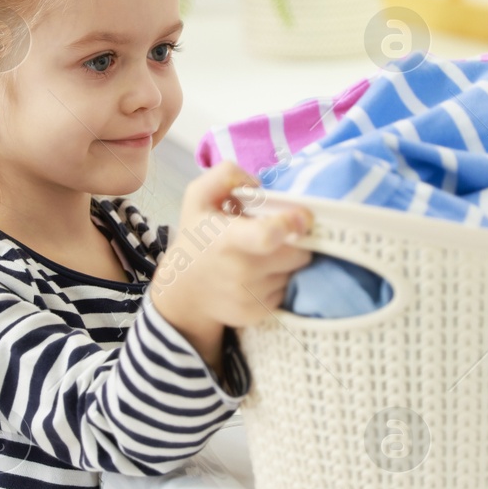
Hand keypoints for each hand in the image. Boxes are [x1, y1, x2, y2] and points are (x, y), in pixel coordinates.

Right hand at [150, 162, 313, 367]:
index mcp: (227, 239)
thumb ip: (226, 175)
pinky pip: (286, 290)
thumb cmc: (197, 236)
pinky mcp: (258, 313)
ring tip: (262, 255)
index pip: (267, 236)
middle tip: (278, 235)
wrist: (184, 290)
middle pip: (297, 254)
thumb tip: (258, 183)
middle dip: (295, 242)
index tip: (303, 218)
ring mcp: (250, 296)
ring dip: (286, 261)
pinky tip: (258, 274)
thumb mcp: (198, 196)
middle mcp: (240, 271)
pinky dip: (279, 280)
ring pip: (293, 272)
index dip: (290, 224)